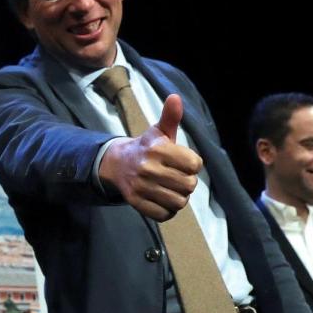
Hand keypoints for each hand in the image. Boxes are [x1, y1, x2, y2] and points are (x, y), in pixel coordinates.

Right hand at [97, 94, 202, 220]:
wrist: (117, 163)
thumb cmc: (147, 147)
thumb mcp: (159, 131)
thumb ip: (171, 117)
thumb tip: (175, 97)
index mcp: (157, 148)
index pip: (194, 164)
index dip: (193, 164)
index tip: (183, 162)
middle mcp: (148, 167)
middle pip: (189, 185)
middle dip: (187, 182)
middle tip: (178, 177)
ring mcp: (140, 186)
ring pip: (179, 202)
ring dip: (179, 198)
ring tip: (172, 189)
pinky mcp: (135, 202)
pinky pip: (164, 214)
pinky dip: (167, 210)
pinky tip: (163, 200)